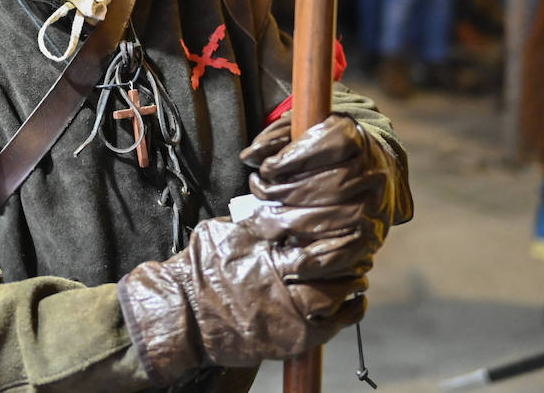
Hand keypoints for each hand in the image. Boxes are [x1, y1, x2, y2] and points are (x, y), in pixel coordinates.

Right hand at [117, 217, 366, 384]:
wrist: (183, 316)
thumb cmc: (200, 272)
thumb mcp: (226, 232)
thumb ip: (256, 220)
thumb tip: (281, 202)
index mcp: (268, 256)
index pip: (316, 238)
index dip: (338, 228)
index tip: (350, 218)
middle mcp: (282, 287)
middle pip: (335, 267)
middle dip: (351, 253)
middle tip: (361, 242)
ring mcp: (290, 317)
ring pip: (339, 296)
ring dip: (352, 280)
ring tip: (359, 268)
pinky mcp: (293, 340)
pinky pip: (334, 327)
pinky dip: (350, 311)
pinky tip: (356, 298)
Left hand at [241, 113, 411, 246]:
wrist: (373, 172)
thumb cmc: (326, 150)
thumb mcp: (302, 130)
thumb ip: (275, 138)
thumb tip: (249, 157)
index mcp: (355, 137)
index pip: (325, 145)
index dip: (291, 160)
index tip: (267, 169)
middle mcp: (371, 171)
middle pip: (325, 186)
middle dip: (283, 193)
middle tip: (260, 195)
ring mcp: (374, 205)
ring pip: (330, 219)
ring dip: (291, 223)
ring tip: (268, 221)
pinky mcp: (371, 235)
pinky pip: (344, 251)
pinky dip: (314, 258)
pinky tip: (291, 254)